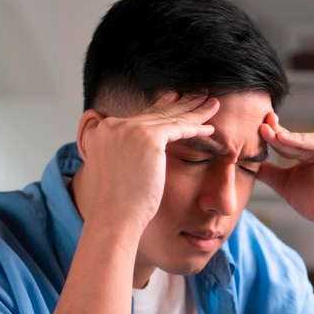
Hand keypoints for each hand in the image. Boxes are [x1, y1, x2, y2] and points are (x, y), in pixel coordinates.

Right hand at [77, 92, 218, 231]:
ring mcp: (129, 129)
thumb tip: (142, 153)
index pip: (138, 117)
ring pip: (169, 118)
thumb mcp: (116, 171)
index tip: (173, 97)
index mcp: (102, 131)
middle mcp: (113, 125)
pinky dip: (196, 128)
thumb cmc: (118, 205)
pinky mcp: (148, 138)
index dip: (159, 107)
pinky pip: (179, 129)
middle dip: (180, 104)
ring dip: (194, 111)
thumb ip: (124, 153)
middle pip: (155, 113)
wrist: (114, 218)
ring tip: (212, 104)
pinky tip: (210, 127)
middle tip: (198, 95)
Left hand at [257, 113, 313, 235]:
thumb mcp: (286, 184)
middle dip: (275, 132)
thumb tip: (247, 163)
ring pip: (304, 139)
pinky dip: (301, 141)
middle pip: (295, 136)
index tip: (252, 128)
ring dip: (284, 136)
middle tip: (257, 125)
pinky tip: (283, 137)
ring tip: (265, 131)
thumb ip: (270, 172)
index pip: (289, 137)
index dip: (271, 134)